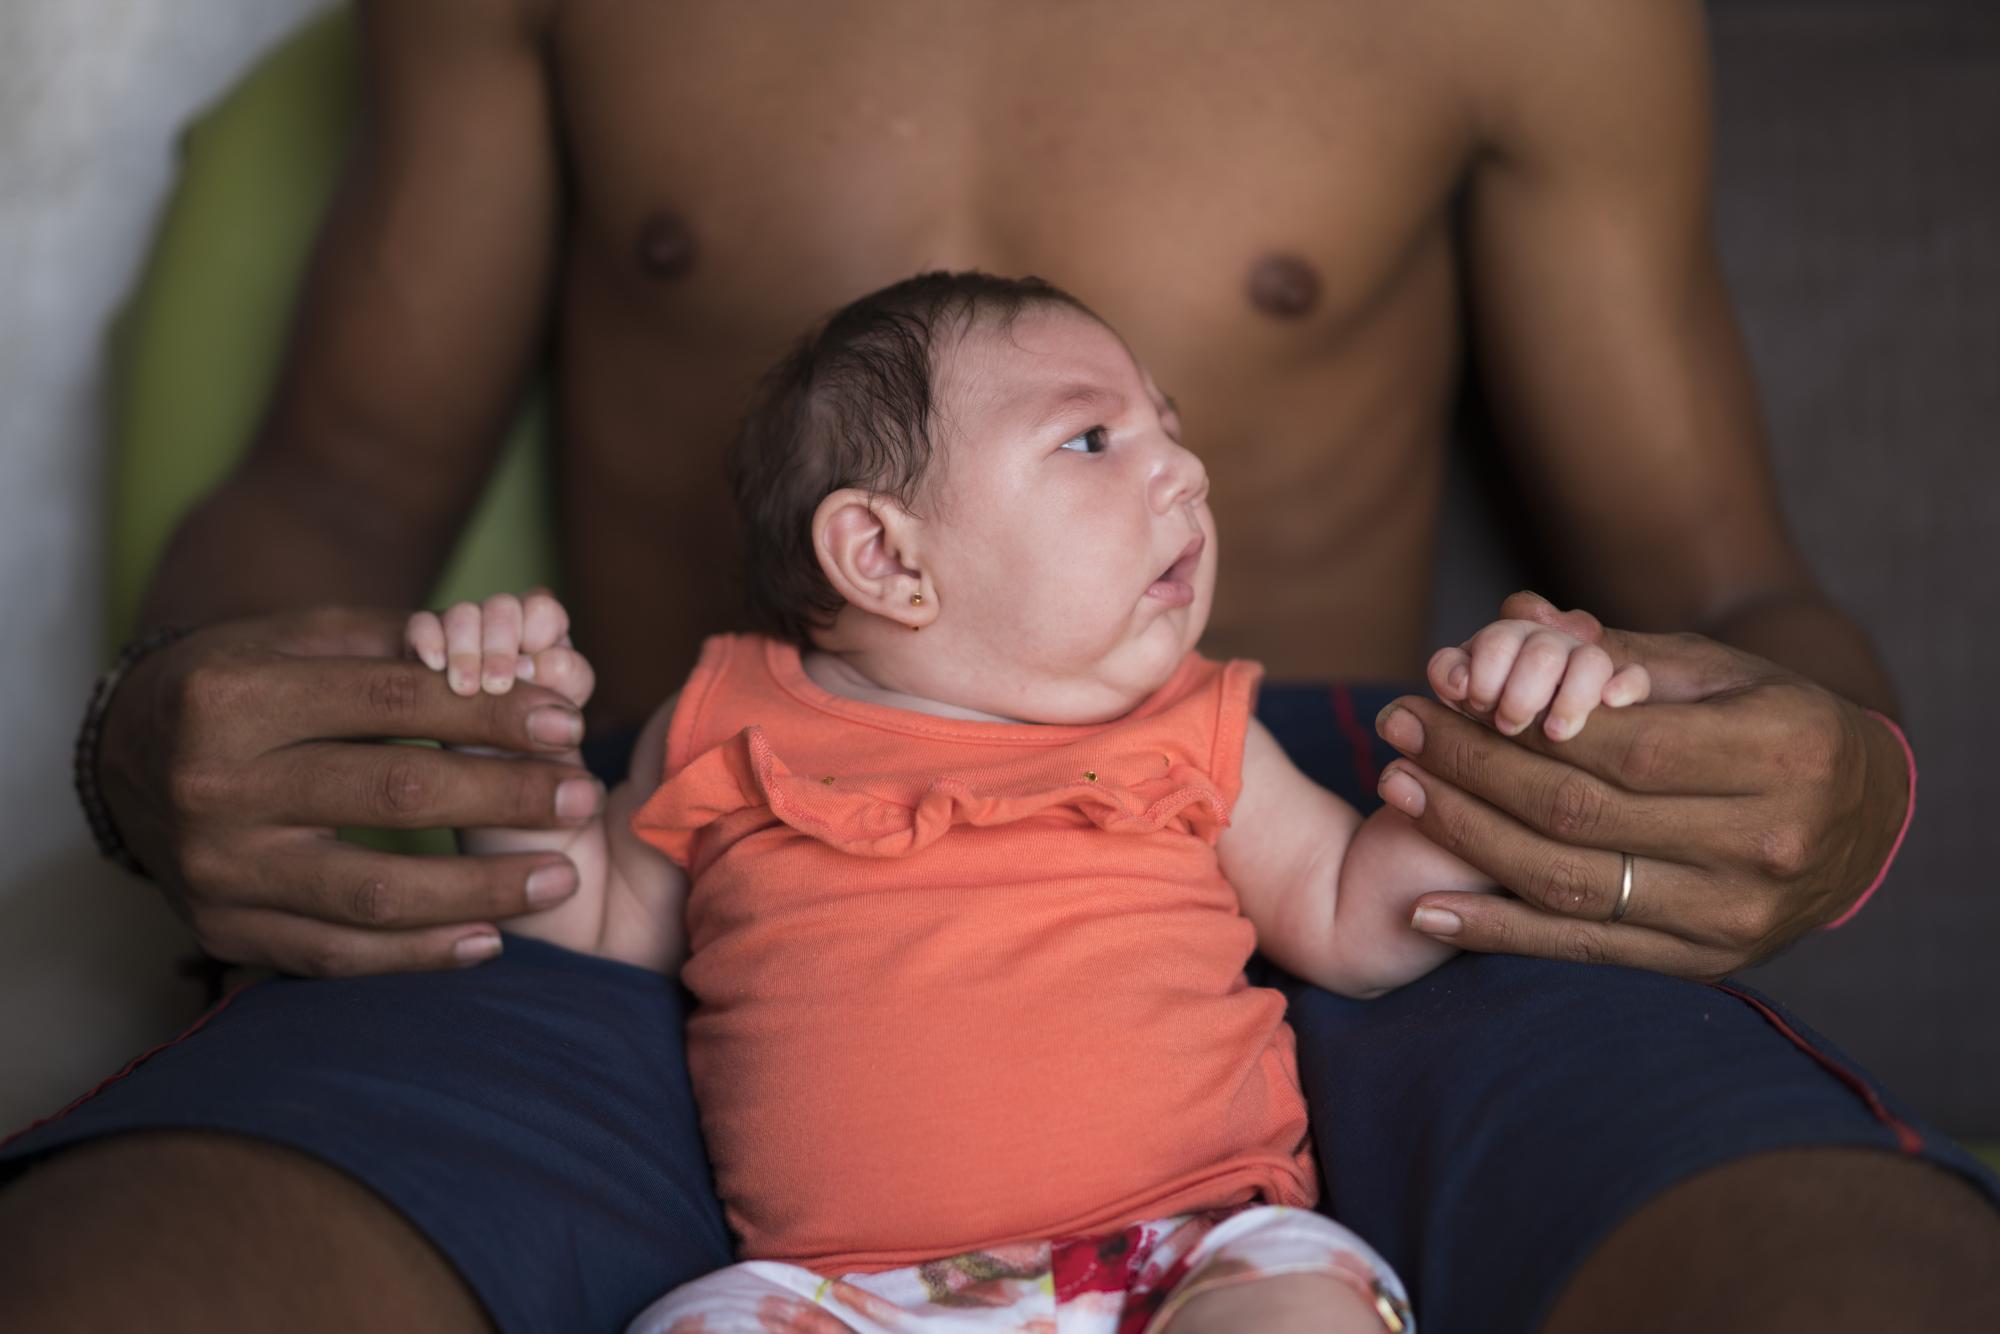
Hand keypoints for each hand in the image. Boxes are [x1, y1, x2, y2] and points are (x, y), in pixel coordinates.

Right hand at [96, 604, 603, 976]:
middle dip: (503, 797)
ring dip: (480, 891)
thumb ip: (401, 646)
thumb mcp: (302, 638)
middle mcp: (214, 785)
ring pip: (371, 892)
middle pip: (391, 794)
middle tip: (582, 796)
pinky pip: (335, 955)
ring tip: (560, 880)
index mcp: (233, 697)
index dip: (488, 713)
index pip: (390, 703)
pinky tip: (490, 940)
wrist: (128, 756)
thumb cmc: (244, 683)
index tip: (567, 722)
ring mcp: (214, 868)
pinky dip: (418, 955)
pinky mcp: (219, 931)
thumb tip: (519, 658)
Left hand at [1372, 592, 1911, 979]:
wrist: (1863, 818)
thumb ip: (1614, 652)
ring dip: (1467, 840)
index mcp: (1779, 751)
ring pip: (1572, 883)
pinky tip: (1426, 909)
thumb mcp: (1715, 669)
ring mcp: (1737, 913)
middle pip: (1583, 813)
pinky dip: (1498, 931)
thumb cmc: (1770, 719)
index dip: (1517, 726)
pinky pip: (1585, 948)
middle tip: (1395, 729)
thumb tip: (1513, 614)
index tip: (1436, 696)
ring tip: (1397, 790)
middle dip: (1472, 768)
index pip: (1621, 746)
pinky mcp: (1708, 961)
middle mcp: (1765, 841)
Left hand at [1426, 617, 1650, 740]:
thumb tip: (1458, 682)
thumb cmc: (1486, 717)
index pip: (1497, 641)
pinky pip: (1636, 676)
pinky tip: (1611, 703)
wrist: (1542, 732)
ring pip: (1590, 661)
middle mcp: (1549, 645)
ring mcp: (1588, 664)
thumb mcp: (1459, 699)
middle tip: (1508, 725)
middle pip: (1544, 651)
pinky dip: (1626, 686)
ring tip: (1555, 734)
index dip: (1484, 673)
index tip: (1476, 703)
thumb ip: (1451, 676)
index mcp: (1506, 642)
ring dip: (1570, 697)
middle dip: (1522, 692)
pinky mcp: (1623, 687)